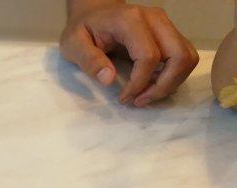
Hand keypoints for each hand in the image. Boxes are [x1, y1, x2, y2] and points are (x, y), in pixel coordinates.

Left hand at [60, 1, 198, 106]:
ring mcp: (166, 24)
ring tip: (145, 95)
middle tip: (139, 100)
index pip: (149, 56)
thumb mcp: (73, 45)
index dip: (139, 83)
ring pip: (187, 57)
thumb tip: (108, 80)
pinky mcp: (170, 33)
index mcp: (130, 20)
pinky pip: (183, 56)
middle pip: (179, 56)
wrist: (94, 13)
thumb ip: (89, 61)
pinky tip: (151, 85)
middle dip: (163, 86)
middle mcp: (155, 19)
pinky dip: (173, 76)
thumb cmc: (82, 29)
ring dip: (171, 83)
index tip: (123, 98)